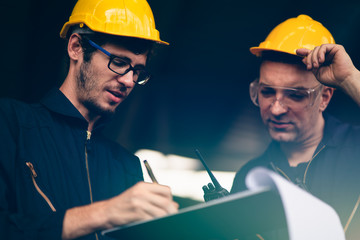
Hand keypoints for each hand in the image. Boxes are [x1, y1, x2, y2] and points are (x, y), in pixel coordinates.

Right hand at [62, 182, 177, 238]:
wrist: (106, 212)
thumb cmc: (124, 205)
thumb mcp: (138, 195)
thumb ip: (154, 198)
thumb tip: (175, 205)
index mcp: (143, 186)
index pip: (166, 190)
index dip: (170, 199)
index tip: (169, 205)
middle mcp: (141, 192)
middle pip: (166, 202)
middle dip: (171, 211)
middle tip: (172, 217)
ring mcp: (138, 203)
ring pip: (160, 212)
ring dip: (165, 219)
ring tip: (165, 222)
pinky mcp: (136, 214)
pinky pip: (152, 220)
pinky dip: (156, 224)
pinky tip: (155, 225)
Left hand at [297, 44, 359, 105]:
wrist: (342, 80)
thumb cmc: (331, 78)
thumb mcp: (317, 73)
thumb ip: (310, 65)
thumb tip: (302, 59)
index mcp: (322, 61)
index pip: (312, 54)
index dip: (304, 52)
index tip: (297, 51)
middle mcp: (327, 55)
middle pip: (312, 51)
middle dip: (309, 59)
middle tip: (310, 68)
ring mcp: (331, 51)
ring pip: (317, 49)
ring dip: (314, 57)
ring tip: (316, 66)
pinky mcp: (337, 48)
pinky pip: (324, 46)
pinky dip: (320, 53)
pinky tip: (321, 60)